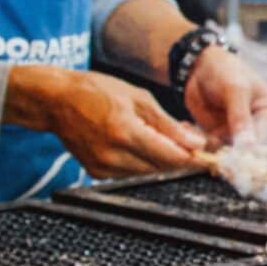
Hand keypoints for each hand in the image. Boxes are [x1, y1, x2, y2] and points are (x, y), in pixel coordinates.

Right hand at [7, 66, 206, 176]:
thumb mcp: (138, 98)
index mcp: (125, 132)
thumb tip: (196, 143)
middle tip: (195, 148)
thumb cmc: (96, 91)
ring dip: (163, 163)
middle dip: (181, 160)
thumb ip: (168, 125)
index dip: (194, 160)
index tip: (211, 159)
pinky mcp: (96, 173)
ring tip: (170, 144)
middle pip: (160, 169)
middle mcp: (112, 155)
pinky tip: (146, 148)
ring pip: (146, 174)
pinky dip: (143, 164)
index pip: (170, 157)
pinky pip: (130, 174)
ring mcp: (102, 167)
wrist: (55, 100)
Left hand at [185, 45, 266, 146]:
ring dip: (206, 145)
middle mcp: (256, 126)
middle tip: (205, 144)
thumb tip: (248, 147)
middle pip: (244, 151)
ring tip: (192, 130)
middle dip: (224, 152)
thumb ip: (241, 118)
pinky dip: (196, 141)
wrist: (199, 65)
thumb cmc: (224, 69)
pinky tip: (187, 127)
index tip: (228, 159)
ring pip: (224, 151)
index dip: (247, 153)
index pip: (263, 141)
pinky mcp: (218, 134)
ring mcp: (236, 132)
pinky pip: (209, 146)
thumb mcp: (235, 90)